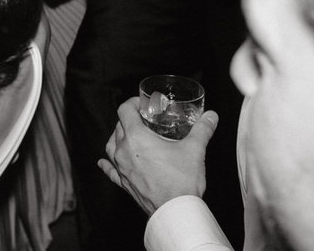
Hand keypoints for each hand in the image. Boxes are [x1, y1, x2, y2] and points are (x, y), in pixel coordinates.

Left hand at [98, 97, 219, 215]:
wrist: (175, 211)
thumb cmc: (181, 181)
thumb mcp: (194, 150)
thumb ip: (203, 130)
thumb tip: (211, 117)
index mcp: (136, 138)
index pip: (124, 111)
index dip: (132, 103)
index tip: (141, 103)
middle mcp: (124, 151)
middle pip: (118, 127)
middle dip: (129, 120)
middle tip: (143, 120)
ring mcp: (122, 169)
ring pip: (111, 146)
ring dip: (117, 138)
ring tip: (127, 136)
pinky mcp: (124, 184)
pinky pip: (111, 171)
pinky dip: (107, 165)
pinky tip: (103, 162)